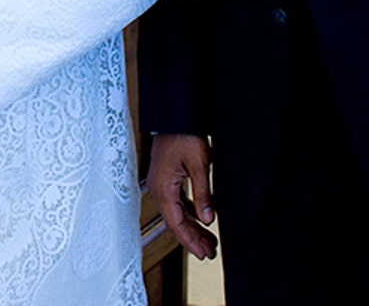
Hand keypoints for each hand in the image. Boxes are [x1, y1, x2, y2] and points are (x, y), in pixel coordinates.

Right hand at [147, 133, 217, 258]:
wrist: (175, 115)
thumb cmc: (183, 135)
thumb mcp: (199, 165)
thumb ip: (203, 194)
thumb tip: (207, 219)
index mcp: (163, 187)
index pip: (176, 223)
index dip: (190, 240)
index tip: (203, 253)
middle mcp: (159, 188)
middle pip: (175, 221)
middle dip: (192, 238)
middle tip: (209, 252)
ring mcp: (162, 183)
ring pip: (177, 213)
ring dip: (192, 227)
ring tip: (208, 240)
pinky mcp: (167, 177)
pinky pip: (177, 202)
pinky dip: (189, 213)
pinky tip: (201, 218)